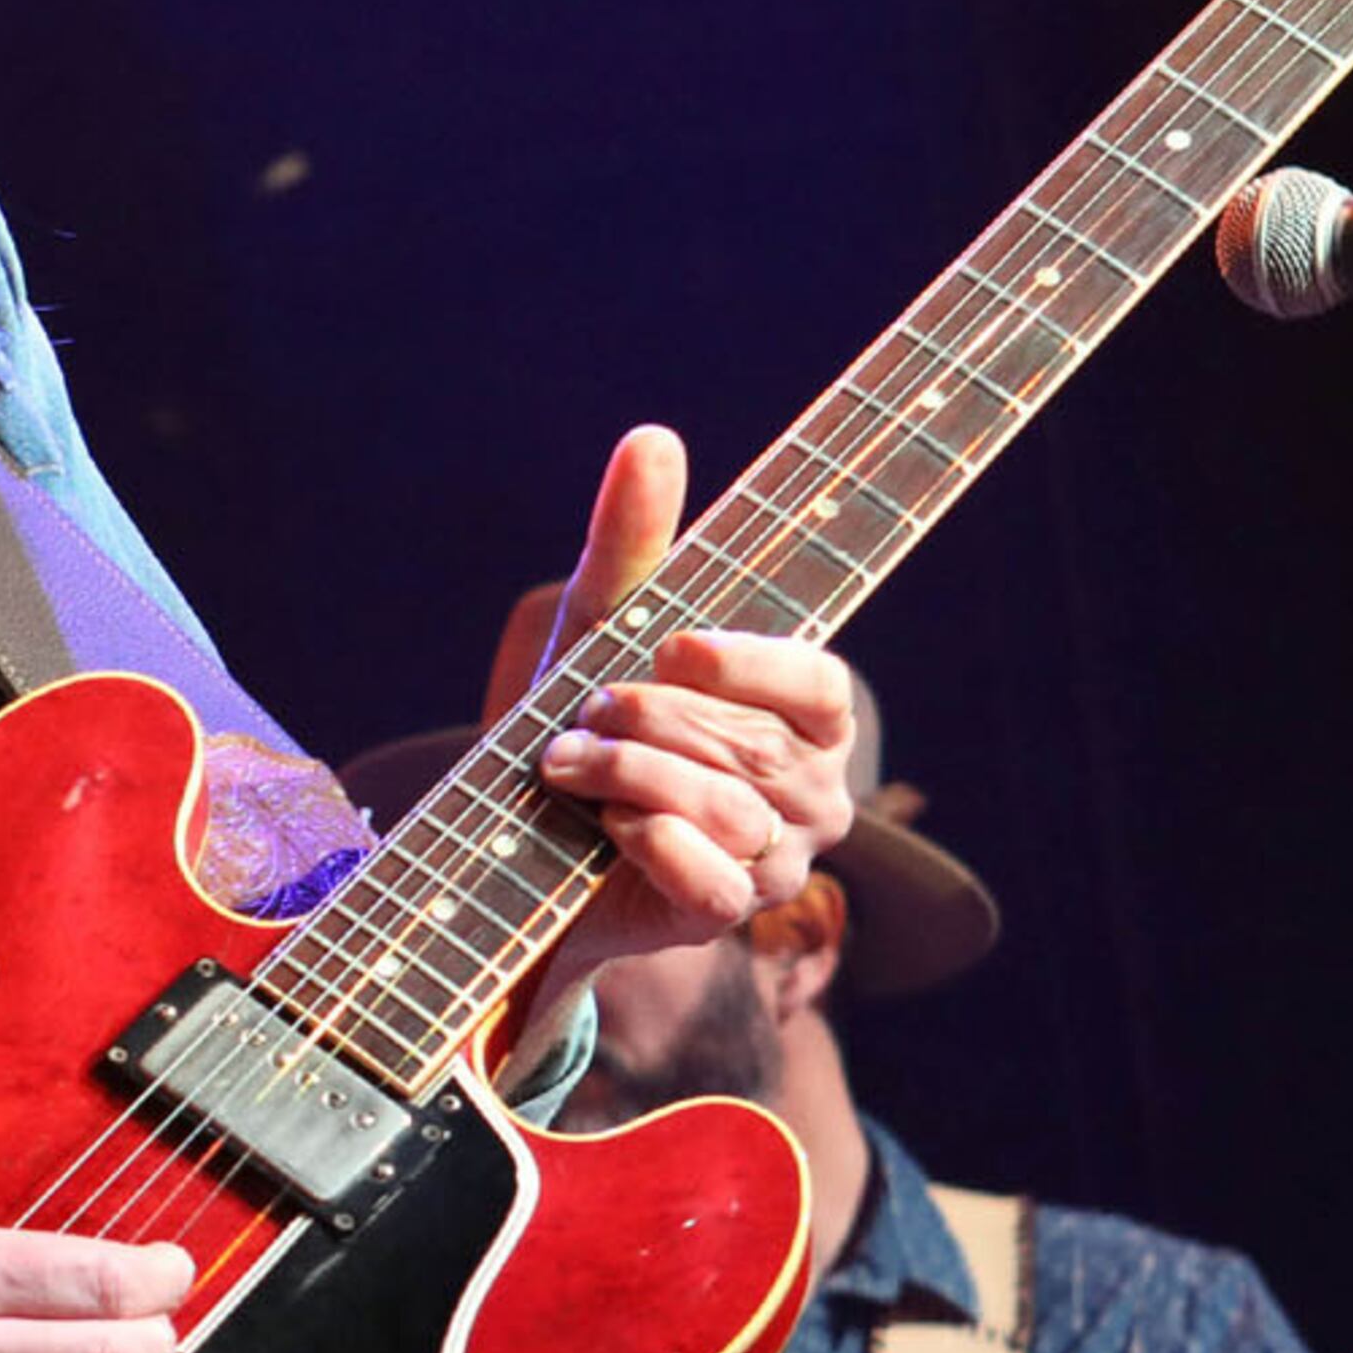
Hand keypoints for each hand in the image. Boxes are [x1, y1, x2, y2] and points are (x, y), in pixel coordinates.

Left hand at [520, 429, 857, 980]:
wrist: (531, 850)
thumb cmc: (592, 723)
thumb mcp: (602, 627)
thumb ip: (633, 542)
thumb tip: (653, 437)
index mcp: (810, 714)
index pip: (821, 684)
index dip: (750, 664)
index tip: (673, 645)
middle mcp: (813, 789)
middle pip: (756, 746)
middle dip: (655, 719)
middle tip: (586, 707)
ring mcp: (777, 859)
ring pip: (726, 808)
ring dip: (632, 775)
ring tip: (566, 760)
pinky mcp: (727, 914)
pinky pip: (710, 879)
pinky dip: (653, 843)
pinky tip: (608, 825)